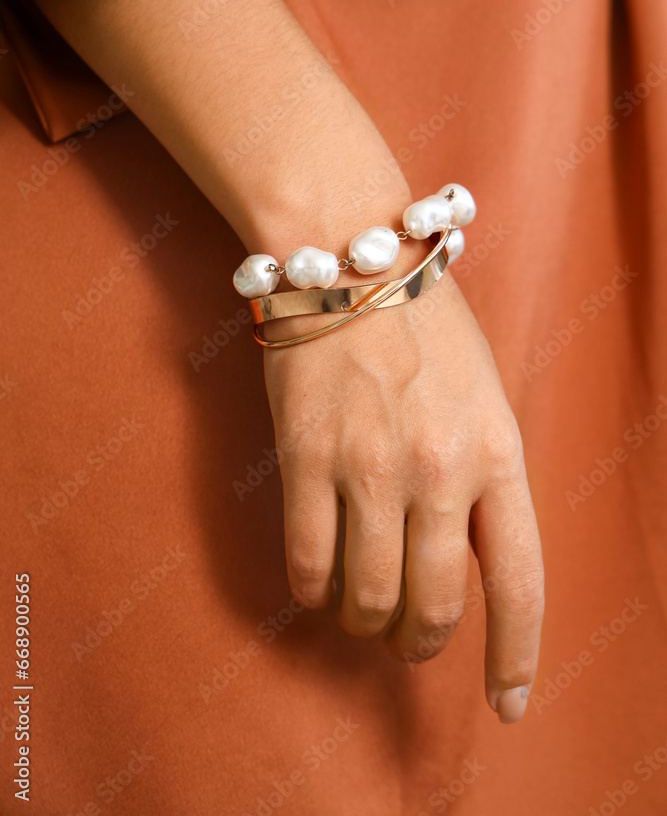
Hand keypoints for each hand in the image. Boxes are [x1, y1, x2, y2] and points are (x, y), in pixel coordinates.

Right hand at [263, 268, 543, 723]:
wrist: (351, 261)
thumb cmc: (425, 328)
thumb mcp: (487, 398)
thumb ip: (484, 478)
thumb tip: (463, 559)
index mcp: (498, 453)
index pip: (519, 582)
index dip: (514, 656)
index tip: (505, 704)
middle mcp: (440, 469)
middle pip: (434, 607)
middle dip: (420, 641)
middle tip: (407, 638)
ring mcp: (370, 466)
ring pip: (368, 596)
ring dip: (364, 620)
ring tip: (361, 610)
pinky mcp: (306, 458)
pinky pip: (308, 562)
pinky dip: (313, 590)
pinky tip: (317, 583)